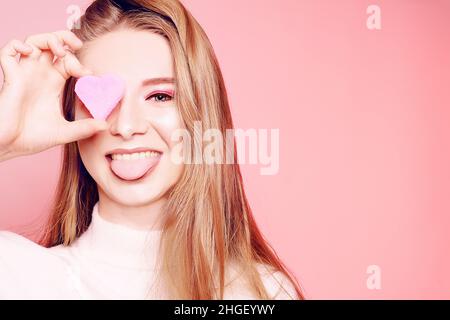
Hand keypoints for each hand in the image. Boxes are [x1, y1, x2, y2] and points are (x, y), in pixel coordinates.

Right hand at [0, 30, 106, 161]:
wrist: (10, 146)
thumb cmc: (32, 138)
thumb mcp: (65, 132)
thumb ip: (85, 128)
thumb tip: (105, 126)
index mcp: (52, 83)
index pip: (67, 60)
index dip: (79, 61)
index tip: (88, 73)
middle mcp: (39, 75)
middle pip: (52, 44)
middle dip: (66, 40)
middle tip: (78, 47)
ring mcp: (24, 74)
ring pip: (33, 42)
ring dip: (48, 38)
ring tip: (61, 49)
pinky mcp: (10, 77)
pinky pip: (8, 51)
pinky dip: (18, 45)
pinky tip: (30, 53)